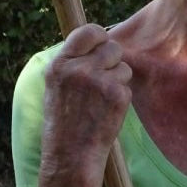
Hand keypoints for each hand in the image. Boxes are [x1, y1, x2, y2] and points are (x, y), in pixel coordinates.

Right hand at [41, 24, 132, 177]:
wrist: (71, 154)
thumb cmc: (64, 121)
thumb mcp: (58, 86)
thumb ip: (74, 62)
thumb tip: (99, 40)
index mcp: (59, 64)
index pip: (88, 31)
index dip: (100, 37)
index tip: (101, 46)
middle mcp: (78, 69)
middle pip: (112, 47)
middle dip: (113, 61)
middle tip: (102, 80)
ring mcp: (99, 81)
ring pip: (123, 67)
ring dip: (118, 81)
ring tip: (100, 100)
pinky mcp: (117, 95)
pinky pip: (128, 86)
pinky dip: (121, 98)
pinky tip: (107, 111)